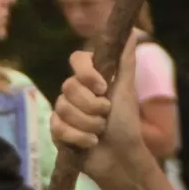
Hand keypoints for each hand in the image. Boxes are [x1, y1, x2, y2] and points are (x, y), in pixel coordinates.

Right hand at [51, 36, 146, 186]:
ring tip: (100, 132)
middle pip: (69, 87)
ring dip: (89, 124)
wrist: (120, 157)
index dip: (86, 73)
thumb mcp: (127, 90)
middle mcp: (76, 91)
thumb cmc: (126, 123)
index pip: (77, 59)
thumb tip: (131, 32)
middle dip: (93, 106)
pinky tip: (89, 143)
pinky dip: (78, 137)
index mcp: (92, 78)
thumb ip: (125, 62)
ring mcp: (64, 110)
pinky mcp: (57, 130)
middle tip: (106, 116)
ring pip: (64, 109)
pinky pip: (58, 127)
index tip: (103, 87)